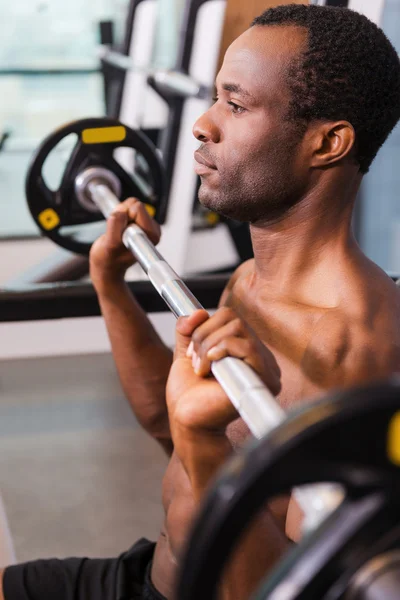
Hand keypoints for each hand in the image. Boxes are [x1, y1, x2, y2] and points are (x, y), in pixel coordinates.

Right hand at [89, 197, 160, 285]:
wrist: (108, 265)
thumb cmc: (109, 259)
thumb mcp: (109, 244)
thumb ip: (115, 227)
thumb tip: (120, 212)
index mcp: (151, 236)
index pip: (137, 209)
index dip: (124, 218)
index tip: (122, 234)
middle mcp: (152, 230)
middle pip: (134, 204)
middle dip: (122, 215)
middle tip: (118, 232)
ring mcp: (146, 225)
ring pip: (130, 204)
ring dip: (119, 216)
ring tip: (117, 232)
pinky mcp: (139, 221)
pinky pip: (126, 207)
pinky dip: (119, 216)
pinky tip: (119, 230)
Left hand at [167, 308, 280, 435]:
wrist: (188, 421)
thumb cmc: (190, 396)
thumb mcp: (186, 353)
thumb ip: (189, 330)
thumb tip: (197, 312)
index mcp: (244, 350)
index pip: (231, 317)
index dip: (206, 326)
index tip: (191, 350)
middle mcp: (258, 358)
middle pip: (235, 319)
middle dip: (204, 335)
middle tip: (194, 359)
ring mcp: (264, 369)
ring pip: (238, 329)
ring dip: (209, 345)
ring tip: (201, 368)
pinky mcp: (262, 380)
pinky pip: (247, 347)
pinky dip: (222, 350)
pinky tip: (211, 368)